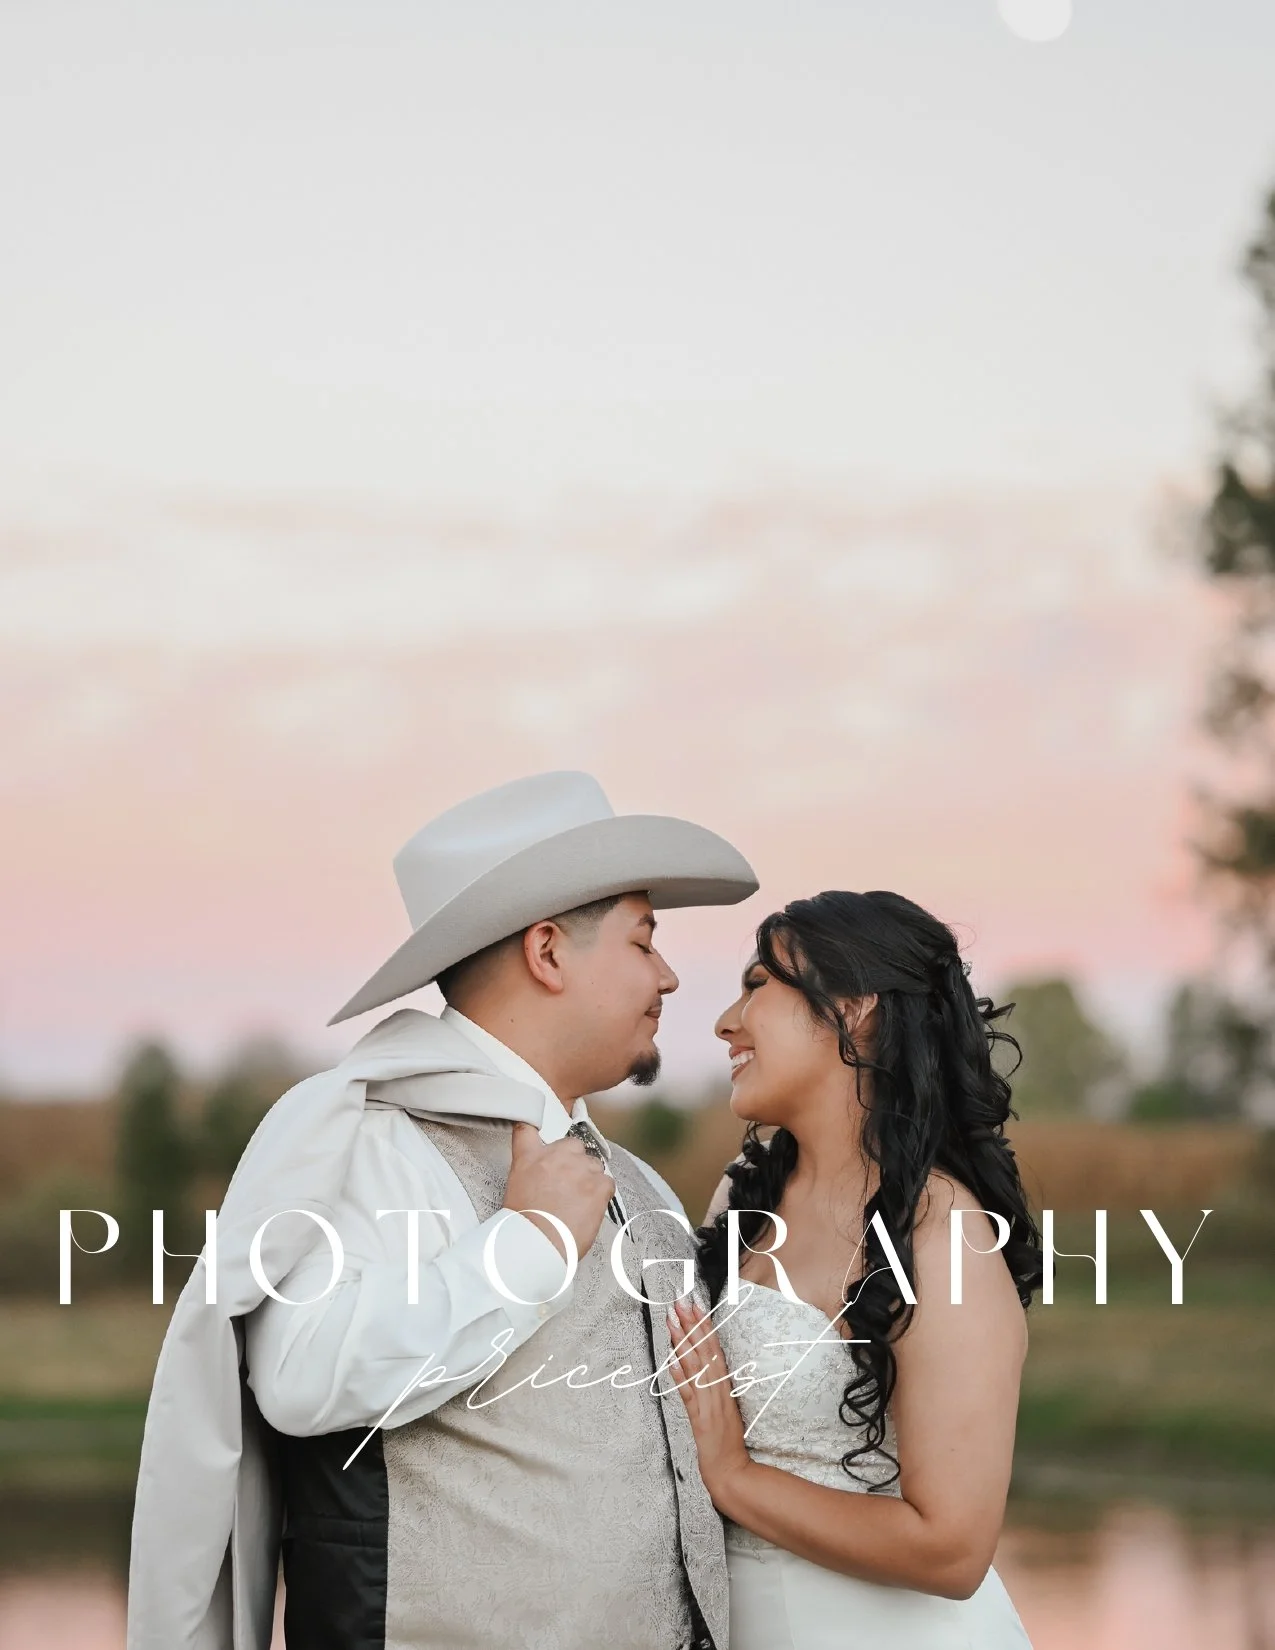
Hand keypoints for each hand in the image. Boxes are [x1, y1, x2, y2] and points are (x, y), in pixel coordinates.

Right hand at [502, 1121, 614, 1261]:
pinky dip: (602, 1193)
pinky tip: (590, 1207)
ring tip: (578, 1201)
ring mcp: (580, 1169)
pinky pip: (608, 1182)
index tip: (545, 1138)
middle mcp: (556, 1157)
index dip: (537, 1131)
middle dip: (573, 1161)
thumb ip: (530, 1171)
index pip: (528, 1130)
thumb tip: (541, 1174)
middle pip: (573, 1145)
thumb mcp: (516, 1188)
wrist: (538, 1243)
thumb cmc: (525, 1224)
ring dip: (589, 1178)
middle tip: (567, 1185)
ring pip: (593, 1164)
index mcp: (530, 1157)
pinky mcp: (599, 1185)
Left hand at [666, 1295, 752, 1508]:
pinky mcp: (701, 1420)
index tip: (694, 1303)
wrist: (732, 1470)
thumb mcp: (722, 1406)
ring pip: (696, 1367)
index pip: (713, 1348)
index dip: (703, 1325)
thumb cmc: (726, 1439)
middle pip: (704, 1351)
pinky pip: (689, 1395)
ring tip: (672, 1320)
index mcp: (724, 1384)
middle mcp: (718, 1390)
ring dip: (683, 1342)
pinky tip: (672, 1361)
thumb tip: (691, 1360)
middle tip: (680, 1301)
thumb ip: (710, 1384)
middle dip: (692, 1325)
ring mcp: (710, 1404)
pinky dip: (681, 1377)